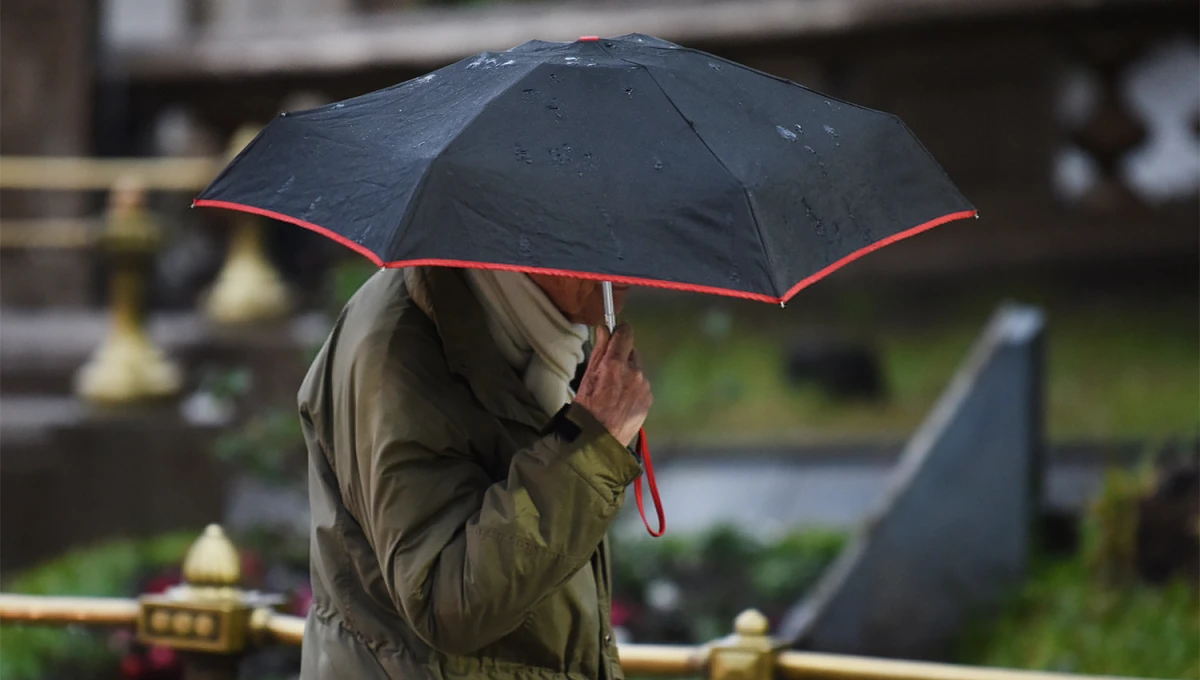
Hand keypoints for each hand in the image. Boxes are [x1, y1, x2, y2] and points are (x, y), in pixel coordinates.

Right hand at [573, 323, 652, 447]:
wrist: (598, 440)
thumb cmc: (586, 408)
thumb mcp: (587, 377)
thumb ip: (599, 351)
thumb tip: (604, 329)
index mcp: (615, 364)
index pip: (625, 334)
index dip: (620, 331)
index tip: (617, 332)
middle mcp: (634, 372)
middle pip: (632, 352)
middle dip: (622, 357)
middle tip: (609, 372)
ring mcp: (644, 387)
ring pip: (637, 370)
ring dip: (628, 374)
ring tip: (614, 391)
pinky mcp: (648, 399)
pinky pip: (642, 386)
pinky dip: (634, 389)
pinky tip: (622, 401)